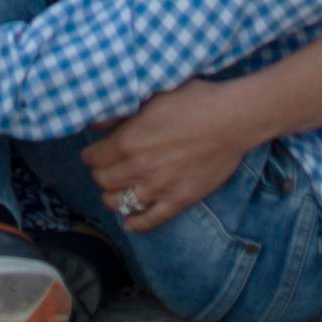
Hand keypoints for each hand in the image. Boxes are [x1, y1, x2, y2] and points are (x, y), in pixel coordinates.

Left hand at [81, 80, 247, 233]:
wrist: (231, 120)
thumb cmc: (192, 100)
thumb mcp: (151, 97)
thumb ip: (120, 113)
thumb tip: (95, 122)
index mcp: (129, 140)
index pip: (94, 158)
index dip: (90, 156)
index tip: (92, 154)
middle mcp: (139, 168)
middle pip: (104, 182)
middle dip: (100, 175)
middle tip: (105, 170)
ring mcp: (159, 188)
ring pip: (120, 204)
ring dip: (112, 199)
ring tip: (115, 192)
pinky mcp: (178, 201)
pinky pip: (149, 221)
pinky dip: (135, 224)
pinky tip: (129, 221)